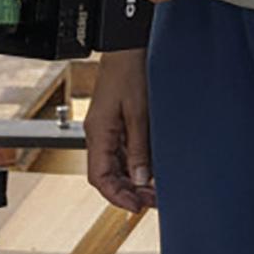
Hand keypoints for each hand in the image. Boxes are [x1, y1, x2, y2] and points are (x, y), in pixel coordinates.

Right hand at [84, 48, 154, 211]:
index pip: (99, 178)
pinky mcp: (114, 123)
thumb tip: (140, 179)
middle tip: (153, 200)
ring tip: (155, 189)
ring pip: (114, 166)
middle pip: (106, 175)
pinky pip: (120, 152)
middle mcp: (97, 134)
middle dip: (127, 192)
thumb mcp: (138, 113)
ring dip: (132, 180)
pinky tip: (149, 169)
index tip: (137, 207)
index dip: (117, 197)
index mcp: (98, 133)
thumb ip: (138, 148)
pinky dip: (133, 165)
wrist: (127, 46)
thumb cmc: (129, 72)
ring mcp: (105, 129)